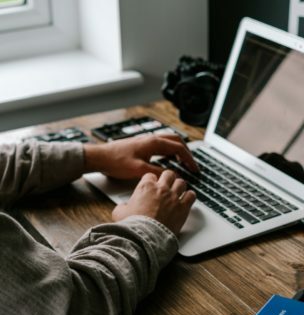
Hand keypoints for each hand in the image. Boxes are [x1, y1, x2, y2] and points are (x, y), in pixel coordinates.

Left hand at [83, 134, 198, 178]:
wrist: (99, 157)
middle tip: (192, 165)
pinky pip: (161, 145)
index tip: (195, 169)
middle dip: (187, 152)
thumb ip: (157, 173)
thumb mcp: (138, 171)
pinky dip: (170, 151)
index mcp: (153, 143)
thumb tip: (172, 175)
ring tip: (183, 162)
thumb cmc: (116, 162)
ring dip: (179, 150)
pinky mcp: (142, 145)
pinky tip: (168, 160)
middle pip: (176, 141)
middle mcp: (151, 139)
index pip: (179, 148)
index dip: (189, 159)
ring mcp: (146, 141)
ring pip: (169, 142)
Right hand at [112, 170, 195, 234]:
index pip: (150, 175)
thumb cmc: (133, 225)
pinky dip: (190, 196)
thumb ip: (123, 206)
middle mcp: (161, 189)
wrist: (145, 236)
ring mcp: (173, 197)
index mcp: (146, 187)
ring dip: (180, 186)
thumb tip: (123, 207)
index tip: (152, 185)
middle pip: (169, 174)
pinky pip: (191, 195)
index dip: (151, 180)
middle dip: (168, 178)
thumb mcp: (119, 213)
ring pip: (181, 183)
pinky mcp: (183, 207)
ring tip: (178, 191)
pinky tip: (187, 200)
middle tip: (167, 184)